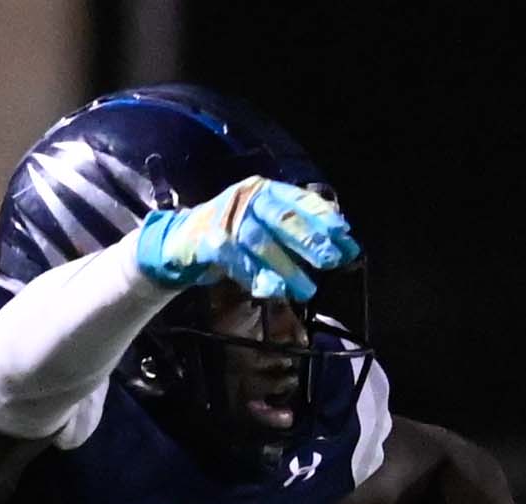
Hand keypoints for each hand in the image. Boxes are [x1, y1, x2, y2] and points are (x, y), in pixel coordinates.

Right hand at [133, 178, 357, 302]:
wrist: (181, 242)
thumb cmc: (232, 236)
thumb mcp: (265, 226)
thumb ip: (296, 230)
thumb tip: (338, 241)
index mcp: (265, 191)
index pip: (299, 199)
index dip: (323, 217)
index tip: (344, 235)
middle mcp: (247, 198)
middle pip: (282, 217)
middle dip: (309, 239)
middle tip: (332, 260)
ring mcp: (226, 217)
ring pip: (260, 241)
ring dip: (285, 267)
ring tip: (306, 289)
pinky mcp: (209, 240)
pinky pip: (234, 260)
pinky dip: (253, 275)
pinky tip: (270, 290)